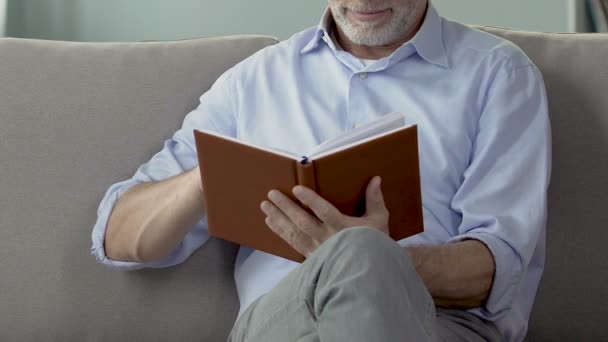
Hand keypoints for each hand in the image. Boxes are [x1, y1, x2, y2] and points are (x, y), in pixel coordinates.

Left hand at [260, 176, 388, 257]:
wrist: (367, 273)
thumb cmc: (374, 245)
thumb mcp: (379, 221)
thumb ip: (374, 200)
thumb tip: (375, 179)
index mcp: (342, 227)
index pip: (324, 212)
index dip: (310, 201)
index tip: (297, 189)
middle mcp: (326, 238)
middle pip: (302, 221)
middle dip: (285, 207)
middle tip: (271, 194)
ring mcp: (317, 248)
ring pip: (293, 232)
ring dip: (278, 218)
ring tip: (265, 205)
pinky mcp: (311, 256)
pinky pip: (292, 243)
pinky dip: (280, 231)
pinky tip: (270, 222)